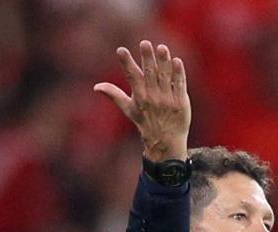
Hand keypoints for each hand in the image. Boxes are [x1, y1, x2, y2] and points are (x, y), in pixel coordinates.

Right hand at [93, 40, 189, 162]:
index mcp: (139, 97)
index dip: (126, 63)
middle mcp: (153, 98)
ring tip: (162, 48)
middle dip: (147, 58)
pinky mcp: (181, 103)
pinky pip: (179, 85)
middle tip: (144, 43)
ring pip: (165, 77)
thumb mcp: (129, 110)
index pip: (132, 76)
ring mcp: (168, 100)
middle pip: (150, 74)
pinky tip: (177, 61)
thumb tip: (96, 87)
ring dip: (164, 62)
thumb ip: (114, 95)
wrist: (166, 143)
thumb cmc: (146, 123)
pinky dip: (179, 74)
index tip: (121, 50)